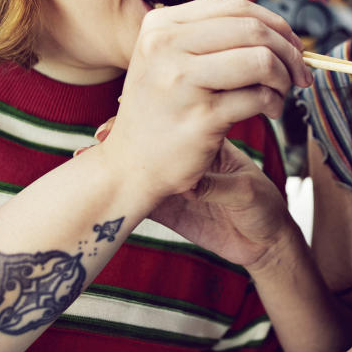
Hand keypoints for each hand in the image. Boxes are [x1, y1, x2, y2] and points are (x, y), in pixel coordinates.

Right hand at [82, 118, 294, 268]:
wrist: (264, 242)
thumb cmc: (264, 207)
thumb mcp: (246, 193)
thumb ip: (219, 187)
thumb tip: (191, 187)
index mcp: (210, 141)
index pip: (180, 117)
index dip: (154, 113)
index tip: (128, 110)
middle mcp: (188, 156)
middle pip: (152, 138)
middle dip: (123, 134)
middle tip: (100, 135)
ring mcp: (175, 181)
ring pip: (141, 166)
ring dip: (114, 160)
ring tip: (87, 154)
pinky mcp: (168, 208)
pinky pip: (140, 196)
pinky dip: (119, 190)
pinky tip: (98, 187)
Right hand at [98, 0, 310, 199]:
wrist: (131, 165)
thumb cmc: (161, 107)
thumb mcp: (177, 56)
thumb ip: (216, 20)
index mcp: (161, 25)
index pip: (236, 7)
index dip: (275, 24)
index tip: (292, 46)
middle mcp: (165, 47)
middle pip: (252, 29)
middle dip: (288, 50)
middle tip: (299, 72)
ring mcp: (180, 82)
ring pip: (260, 60)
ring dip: (284, 77)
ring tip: (281, 92)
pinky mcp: (199, 117)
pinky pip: (258, 97)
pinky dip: (274, 103)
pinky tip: (269, 111)